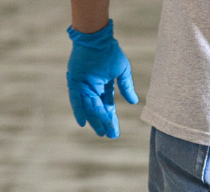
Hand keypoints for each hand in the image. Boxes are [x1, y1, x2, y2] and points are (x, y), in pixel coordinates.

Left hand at [66, 20, 138, 137]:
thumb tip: (134, 102)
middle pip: (98, 109)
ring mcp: (83, 85)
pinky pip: (76, 100)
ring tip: (100, 132)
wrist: (97, 39)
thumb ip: (127, 87)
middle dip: (103, 123)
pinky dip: (78, 110)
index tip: (115, 132)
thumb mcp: (123, 71)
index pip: (108, 106)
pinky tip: (82, 123)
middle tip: (108, 135)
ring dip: (93, 120)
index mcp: (104, 85)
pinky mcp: (75, 82)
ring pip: (88, 107)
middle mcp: (92, 87)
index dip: (112, 119)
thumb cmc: (110, 51)